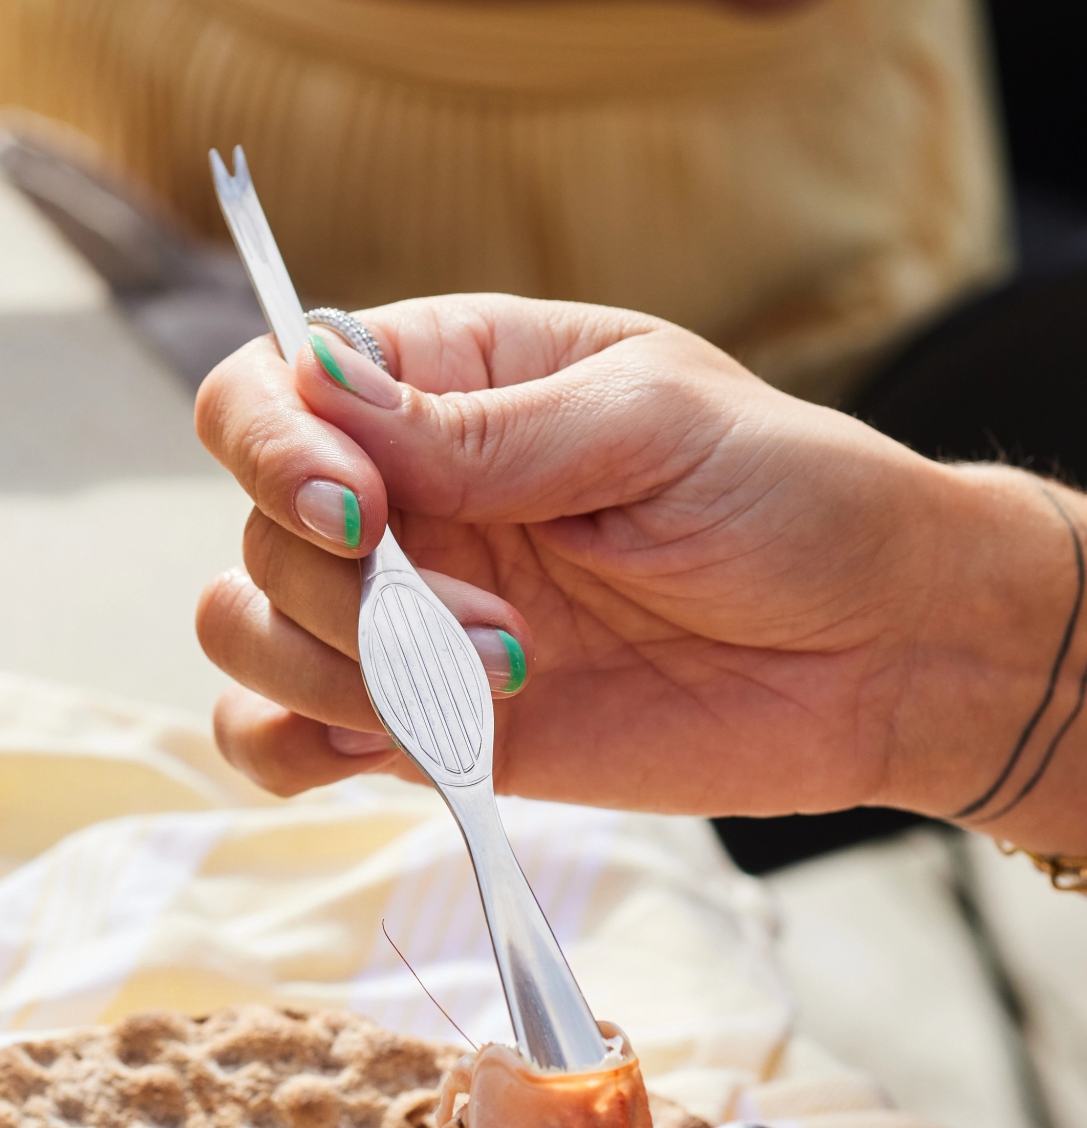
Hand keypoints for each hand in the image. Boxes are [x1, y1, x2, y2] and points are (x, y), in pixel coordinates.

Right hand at [193, 296, 1082, 833]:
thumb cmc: (795, 502)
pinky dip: (298, 748)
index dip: (274, 451)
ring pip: (245, 635)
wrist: (882, 654)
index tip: (361, 514)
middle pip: (252, 531)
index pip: (269, 389)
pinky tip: (408, 742)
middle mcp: (400, 496)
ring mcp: (401, 616)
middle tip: (497, 626)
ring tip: (498, 684)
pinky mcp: (421, 725)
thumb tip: (321, 390)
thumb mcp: (652, 426)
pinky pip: (278, 740)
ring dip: (337, 673)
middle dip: (346, 593)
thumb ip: (482, 431)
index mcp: (446, 380)